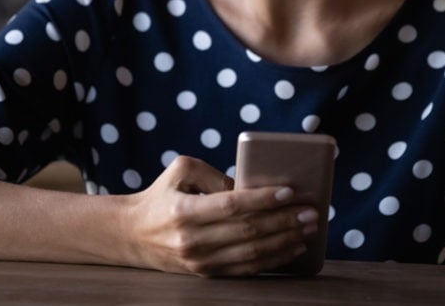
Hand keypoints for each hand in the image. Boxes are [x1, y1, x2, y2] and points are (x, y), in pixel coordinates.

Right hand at [122, 156, 317, 276]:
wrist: (133, 235)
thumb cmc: (162, 195)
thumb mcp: (180, 170)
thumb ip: (214, 174)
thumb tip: (248, 186)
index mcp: (184, 211)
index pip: (232, 205)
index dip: (263, 199)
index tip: (290, 192)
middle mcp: (192, 240)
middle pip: (248, 231)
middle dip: (284, 221)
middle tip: (311, 212)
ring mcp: (200, 261)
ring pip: (251, 253)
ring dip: (285, 241)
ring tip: (308, 229)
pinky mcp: (206, 273)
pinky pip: (246, 269)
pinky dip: (273, 259)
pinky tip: (292, 248)